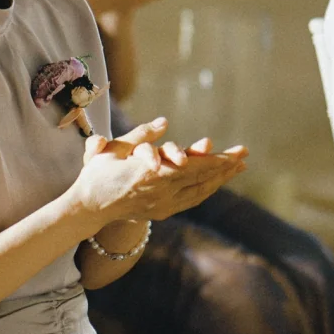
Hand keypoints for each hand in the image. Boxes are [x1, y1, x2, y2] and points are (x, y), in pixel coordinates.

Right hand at [69, 118, 246, 223]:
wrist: (89, 207)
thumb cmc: (98, 173)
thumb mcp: (113, 148)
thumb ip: (140, 135)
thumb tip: (164, 121)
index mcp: (149, 174)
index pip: (190, 166)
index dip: (213, 160)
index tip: (233, 152)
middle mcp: (160, 191)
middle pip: (200, 177)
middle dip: (224, 165)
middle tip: (244, 153)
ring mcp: (163, 204)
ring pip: (199, 190)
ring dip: (220, 177)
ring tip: (239, 166)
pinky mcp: (163, 212)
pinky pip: (192, 200)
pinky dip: (207, 189)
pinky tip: (218, 181)